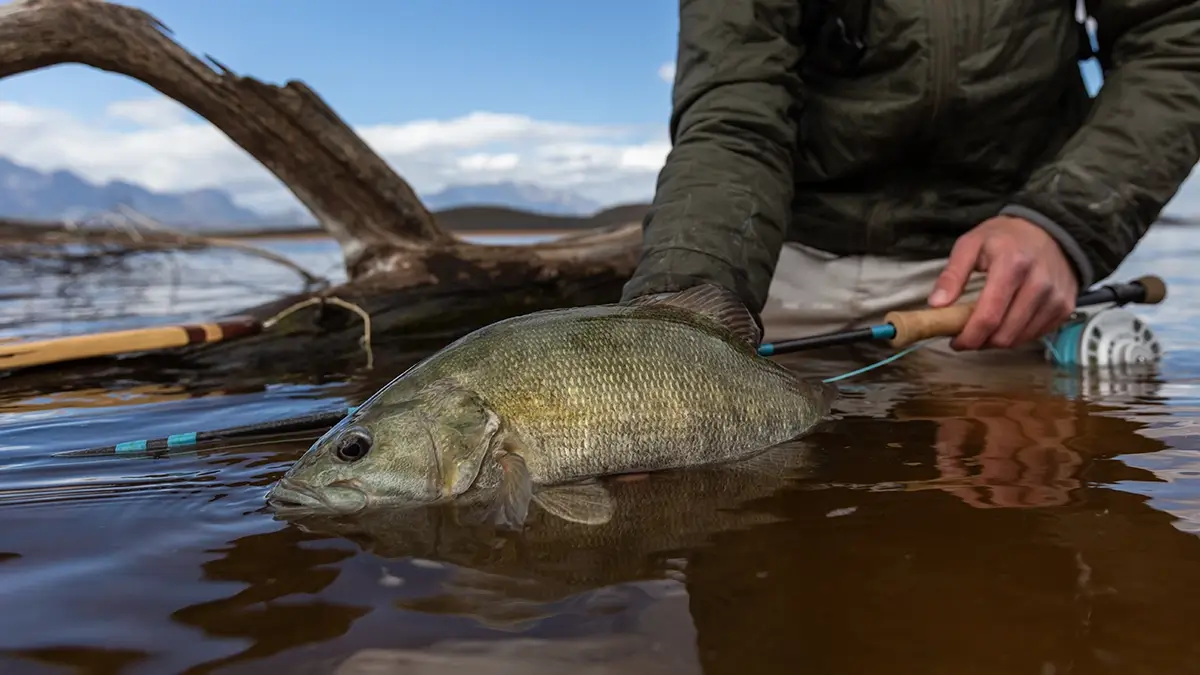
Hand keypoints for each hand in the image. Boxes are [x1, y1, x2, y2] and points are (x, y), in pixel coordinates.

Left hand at [929, 216, 1078, 350]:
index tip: (954, 341)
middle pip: (1005, 334)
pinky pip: (1036, 335)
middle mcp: (1039, 283)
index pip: (989, 316)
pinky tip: (1005, 322)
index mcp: (1012, 265)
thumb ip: (951, 275)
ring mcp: (1056, 297)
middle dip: (980, 342)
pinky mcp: (1065, 307)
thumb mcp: (970, 245)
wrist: (1050, 230)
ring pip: (1020, 339)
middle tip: (966, 336)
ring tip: (984, 328)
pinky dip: (1017, 335)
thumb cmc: (1005, 237)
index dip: (969, 337)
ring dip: (997, 341)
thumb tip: (936, 305)